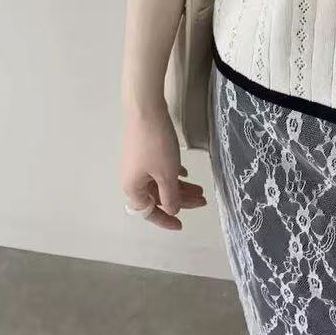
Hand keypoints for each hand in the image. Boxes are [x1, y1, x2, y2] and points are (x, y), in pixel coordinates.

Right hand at [120, 102, 206, 230]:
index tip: (181, 225)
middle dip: (181, 200)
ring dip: (180, 187)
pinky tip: (186, 173)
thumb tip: (172, 210)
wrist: (145, 109)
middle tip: (203, 200)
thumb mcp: (166, 174)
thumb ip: (170, 196)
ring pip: (160, 182)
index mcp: (133, 188)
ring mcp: (137, 164)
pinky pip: (159, 169)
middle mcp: (132, 178)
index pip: (149, 212)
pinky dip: (173, 173)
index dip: (165, 220)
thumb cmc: (156, 145)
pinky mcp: (144, 151)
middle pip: (157, 196)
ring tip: (201, 188)